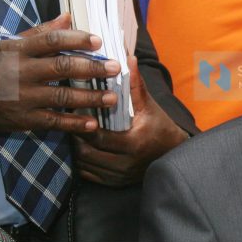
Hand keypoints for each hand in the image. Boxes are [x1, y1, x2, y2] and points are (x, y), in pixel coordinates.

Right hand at [0, 13, 121, 132]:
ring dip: (90, 97)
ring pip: (63, 95)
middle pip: (63, 67)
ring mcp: (24, 97)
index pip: (52, 40)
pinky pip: (54, 121)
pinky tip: (93, 124)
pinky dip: (74, 123)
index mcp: (20, 50)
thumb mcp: (12, 45)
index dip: (76, 39)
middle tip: (114, 68)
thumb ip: (41, 32)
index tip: (98, 40)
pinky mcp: (25, 118)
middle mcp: (23, 72)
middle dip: (92, 67)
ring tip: (112, 98)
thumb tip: (68, 16)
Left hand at [73, 57, 188, 186]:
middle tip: (68, 121)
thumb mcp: (149, 106)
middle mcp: (125, 164)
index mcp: (134, 144)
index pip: (99, 137)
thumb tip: (129, 58)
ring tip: (72, 133)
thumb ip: (136, 85)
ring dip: (76, 149)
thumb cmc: (160, 127)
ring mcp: (119, 176)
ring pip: (85, 165)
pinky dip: (81, 162)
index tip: (74, 111)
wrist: (173, 154)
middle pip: (87, 153)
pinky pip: (89, 175)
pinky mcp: (115, 183)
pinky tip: (80, 148)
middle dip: (75, 138)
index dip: (83, 126)